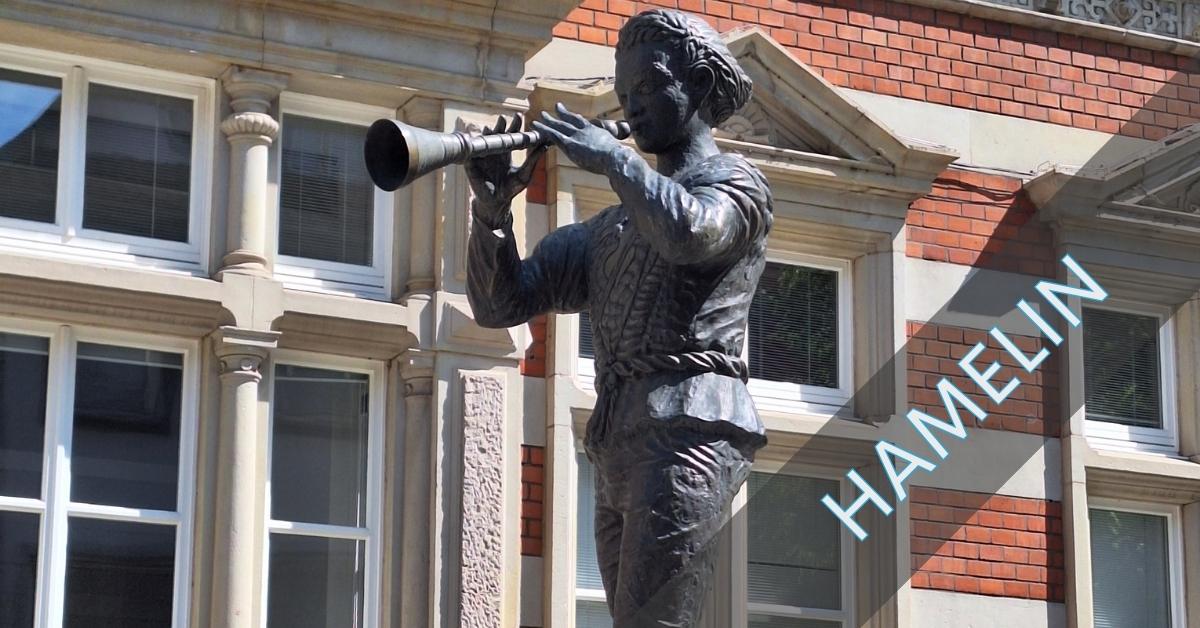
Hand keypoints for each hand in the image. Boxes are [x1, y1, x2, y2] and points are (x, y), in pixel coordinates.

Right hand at [464, 113, 546, 227]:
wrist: (497, 203)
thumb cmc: (511, 190)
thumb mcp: (525, 174)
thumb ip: (533, 159)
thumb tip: (545, 145)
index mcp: (506, 152)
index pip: (510, 134)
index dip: (514, 125)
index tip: (519, 116)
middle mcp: (494, 151)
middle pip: (496, 134)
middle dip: (499, 125)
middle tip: (503, 118)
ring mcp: (482, 157)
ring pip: (483, 141)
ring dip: (486, 134)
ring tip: (490, 128)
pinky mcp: (472, 165)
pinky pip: (471, 154)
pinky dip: (473, 147)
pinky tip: (476, 142)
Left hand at [533, 103, 626, 174]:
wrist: (615, 158)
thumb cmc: (620, 159)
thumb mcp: (620, 153)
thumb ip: (618, 153)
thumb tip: (627, 157)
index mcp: (597, 132)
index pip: (585, 123)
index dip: (577, 119)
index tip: (573, 114)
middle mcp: (585, 130)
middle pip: (571, 120)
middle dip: (563, 114)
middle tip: (556, 107)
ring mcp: (577, 136)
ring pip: (559, 126)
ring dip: (549, 120)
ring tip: (541, 115)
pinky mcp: (569, 144)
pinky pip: (553, 134)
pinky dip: (543, 129)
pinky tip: (535, 125)